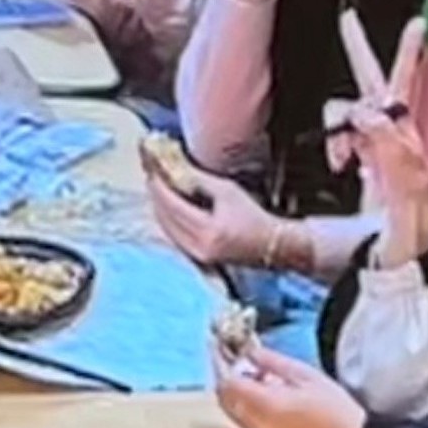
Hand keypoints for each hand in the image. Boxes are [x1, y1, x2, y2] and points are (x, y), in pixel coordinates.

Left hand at [143, 152, 283, 269]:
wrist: (274, 245)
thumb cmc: (255, 217)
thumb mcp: (228, 191)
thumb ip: (198, 180)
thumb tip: (173, 168)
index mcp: (208, 229)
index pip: (171, 204)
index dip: (159, 186)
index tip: (153, 171)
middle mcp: (199, 246)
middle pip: (165, 217)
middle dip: (157, 196)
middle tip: (153, 179)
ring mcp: (198, 255)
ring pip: (167, 229)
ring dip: (161, 210)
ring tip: (159, 192)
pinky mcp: (200, 258)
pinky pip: (175, 237)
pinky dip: (169, 222)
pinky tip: (169, 211)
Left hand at [210, 322, 364, 427]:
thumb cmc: (336, 409)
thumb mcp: (305, 374)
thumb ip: (271, 361)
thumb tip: (248, 352)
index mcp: (267, 405)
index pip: (228, 382)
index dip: (222, 363)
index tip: (223, 350)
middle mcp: (257, 425)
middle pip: (225, 398)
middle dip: (227, 378)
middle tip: (238, 363)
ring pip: (233, 412)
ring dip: (237, 394)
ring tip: (257, 382)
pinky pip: (245, 424)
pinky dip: (247, 409)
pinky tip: (265, 401)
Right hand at [325, 12, 427, 255]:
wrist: (392, 260)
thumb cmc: (409, 235)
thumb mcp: (407, 195)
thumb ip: (391, 153)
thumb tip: (372, 117)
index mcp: (412, 141)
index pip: (409, 90)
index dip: (409, 54)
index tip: (416, 23)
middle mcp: (396, 138)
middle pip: (374, 86)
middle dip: (360, 52)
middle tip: (348, 22)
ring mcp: (377, 147)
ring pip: (346, 112)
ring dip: (339, 131)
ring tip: (346, 160)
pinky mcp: (362, 159)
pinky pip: (339, 136)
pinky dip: (334, 145)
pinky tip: (343, 165)